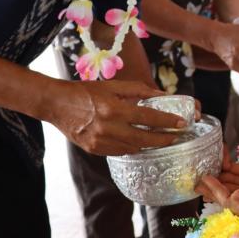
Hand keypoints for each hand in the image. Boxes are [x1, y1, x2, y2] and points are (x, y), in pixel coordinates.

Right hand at [46, 79, 186, 154]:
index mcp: (114, 109)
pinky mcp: (94, 150)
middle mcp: (108, 128)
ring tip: (160, 139)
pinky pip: (119, 152)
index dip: (167, 121)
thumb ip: (139, 90)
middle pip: (144, 139)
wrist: (57, 105)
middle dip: (163, 139)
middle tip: (176, 136)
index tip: (181, 123)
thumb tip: (162, 95)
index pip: (148, 118)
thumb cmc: (86, 91)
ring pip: (133, 148)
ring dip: (148, 145)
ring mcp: (100, 142)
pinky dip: (131, 147)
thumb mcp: (113, 85)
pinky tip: (139, 142)